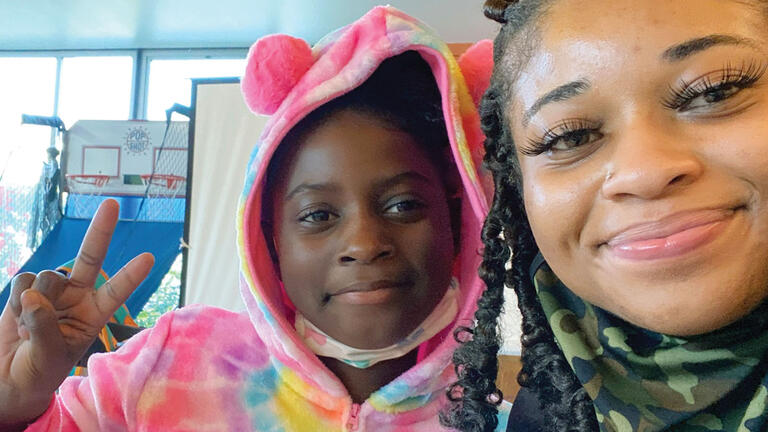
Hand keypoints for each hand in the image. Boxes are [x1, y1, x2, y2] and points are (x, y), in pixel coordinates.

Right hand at [0, 199, 153, 426]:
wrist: (10, 376)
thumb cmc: (40, 370)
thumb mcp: (50, 356)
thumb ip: (44, 326)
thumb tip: (32, 296)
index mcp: (94, 313)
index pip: (116, 292)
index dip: (130, 275)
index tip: (149, 258)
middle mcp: (77, 295)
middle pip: (90, 257)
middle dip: (100, 230)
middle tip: (112, 204)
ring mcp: (52, 290)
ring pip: (47, 276)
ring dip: (34, 300)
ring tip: (29, 326)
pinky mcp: (26, 288)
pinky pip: (22, 281)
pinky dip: (15, 301)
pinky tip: (17, 319)